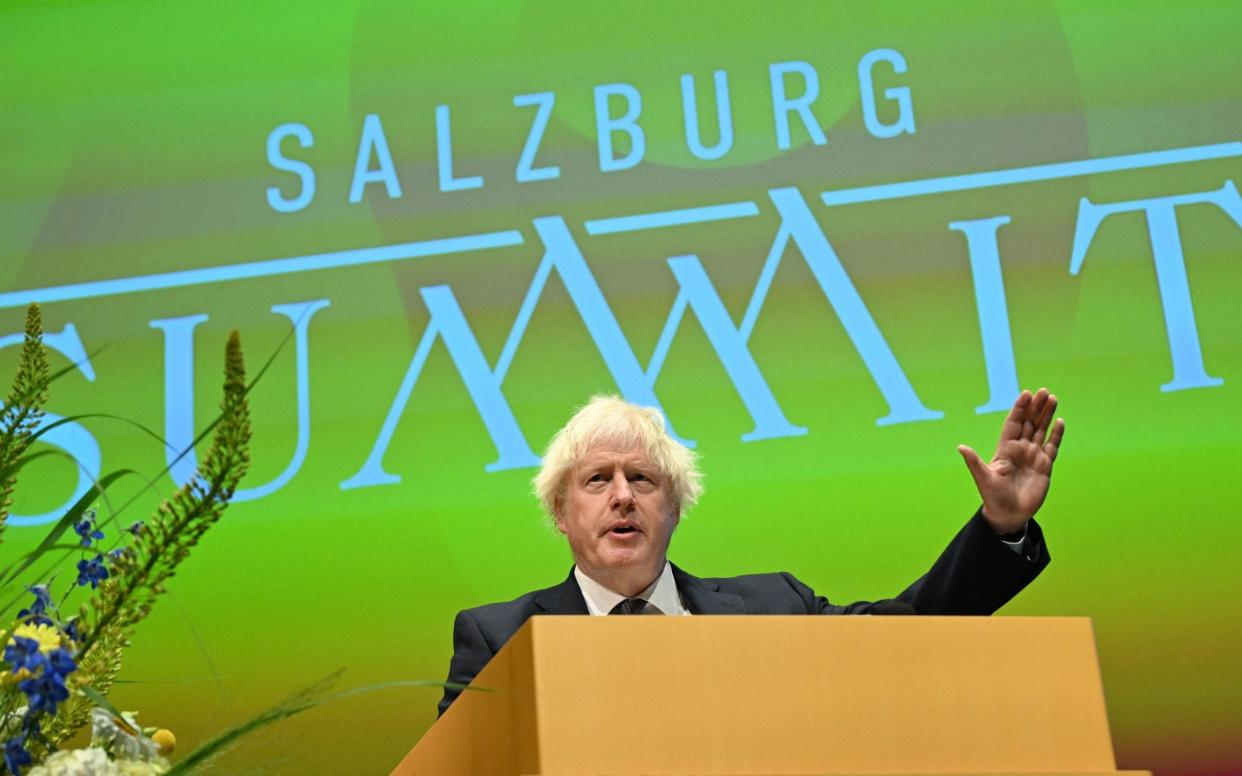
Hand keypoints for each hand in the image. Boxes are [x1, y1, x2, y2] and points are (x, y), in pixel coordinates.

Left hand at [957, 388, 1064, 534]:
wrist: (1008, 515)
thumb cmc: (992, 496)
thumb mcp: (983, 477)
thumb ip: (974, 461)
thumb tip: (961, 447)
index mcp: (1005, 449)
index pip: (1014, 423)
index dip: (1019, 409)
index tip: (1026, 394)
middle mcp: (1020, 449)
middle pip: (1030, 423)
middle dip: (1036, 407)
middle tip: (1043, 391)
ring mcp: (1033, 457)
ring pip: (1041, 431)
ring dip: (1047, 416)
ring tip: (1053, 399)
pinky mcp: (1045, 467)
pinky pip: (1052, 447)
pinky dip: (1056, 435)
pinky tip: (1060, 422)